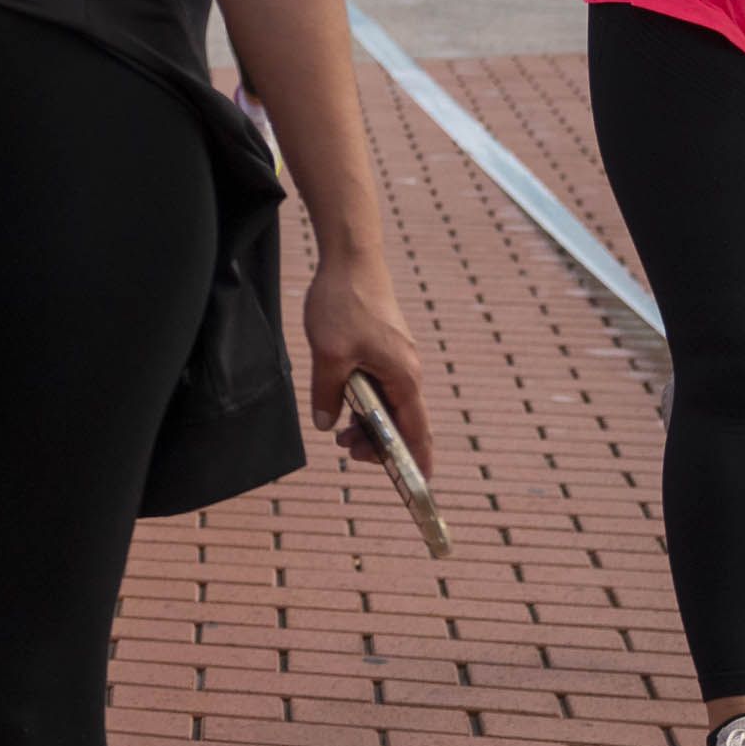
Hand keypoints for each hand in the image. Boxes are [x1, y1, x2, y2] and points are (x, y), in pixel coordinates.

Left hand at [301, 248, 430, 469]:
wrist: (351, 260)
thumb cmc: (344, 304)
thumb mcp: (328, 355)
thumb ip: (327, 393)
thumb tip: (326, 424)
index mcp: (403, 377)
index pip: (416, 430)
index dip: (417, 460)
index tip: (418, 485)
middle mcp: (408, 371)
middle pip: (402, 421)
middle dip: (378, 442)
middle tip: (345, 449)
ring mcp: (398, 359)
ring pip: (389, 403)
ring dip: (369, 422)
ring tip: (338, 431)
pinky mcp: (386, 348)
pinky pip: (382, 386)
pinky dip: (367, 400)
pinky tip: (342, 402)